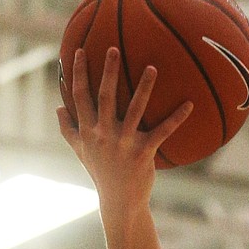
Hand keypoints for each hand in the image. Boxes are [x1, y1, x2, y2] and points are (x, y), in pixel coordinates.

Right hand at [57, 47, 192, 208]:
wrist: (119, 201)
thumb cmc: (101, 173)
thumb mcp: (80, 152)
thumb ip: (68, 130)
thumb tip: (59, 108)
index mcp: (88, 131)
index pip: (80, 96)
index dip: (78, 73)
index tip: (79, 50)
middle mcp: (104, 134)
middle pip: (105, 96)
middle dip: (107, 70)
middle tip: (113, 47)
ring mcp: (124, 143)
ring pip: (134, 109)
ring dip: (144, 87)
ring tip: (152, 67)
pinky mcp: (144, 152)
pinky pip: (163, 131)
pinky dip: (176, 118)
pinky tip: (189, 104)